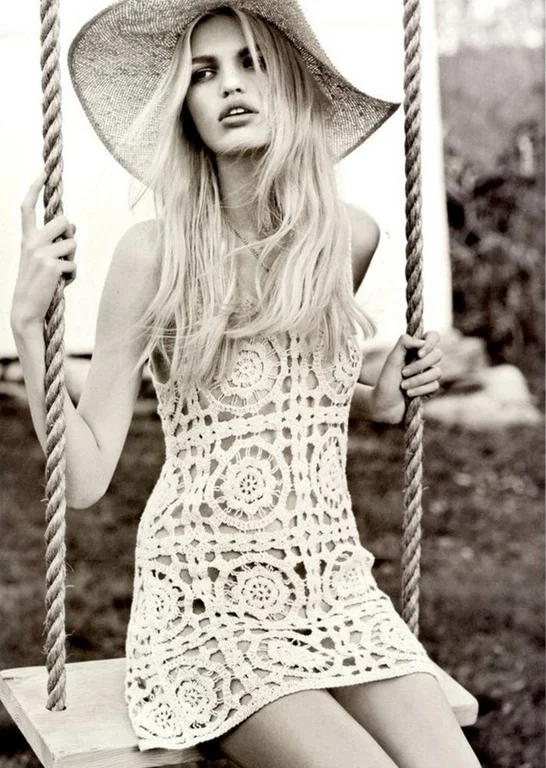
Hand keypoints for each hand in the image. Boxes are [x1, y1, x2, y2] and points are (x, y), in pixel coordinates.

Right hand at [11, 173, 76, 329]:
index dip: (34, 188)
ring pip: (73, 244)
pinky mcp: (52, 265)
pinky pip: (74, 265)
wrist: (27, 309)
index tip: (41, 172)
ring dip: (71, 258)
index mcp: (26, 238)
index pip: (27, 207)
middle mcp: (31, 242)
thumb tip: (71, 226)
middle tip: (63, 252)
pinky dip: (71, 276)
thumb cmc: (37, 284)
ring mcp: (41, 253)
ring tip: (59, 273)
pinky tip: (59, 283)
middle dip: (70, 234)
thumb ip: (53, 241)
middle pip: (64, 221)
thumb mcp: (41, 258)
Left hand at [372, 331, 441, 422]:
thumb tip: (422, 342)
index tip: (419, 354)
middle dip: (420, 365)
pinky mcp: (431, 388)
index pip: (433, 336)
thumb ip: (404, 344)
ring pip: (437, 372)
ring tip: (403, 386)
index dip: (430, 343)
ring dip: (417, 380)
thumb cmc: (386, 380)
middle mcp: (424, 360)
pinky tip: (409, 394)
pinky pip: (435, 385)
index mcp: (415, 349)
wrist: (384, 404)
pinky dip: (420, 390)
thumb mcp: (392, 359)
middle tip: (403, 373)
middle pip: (438, 354)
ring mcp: (429, 374)